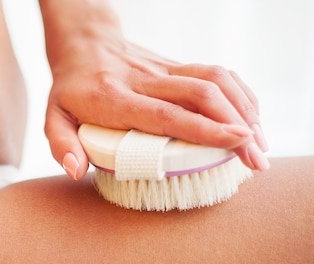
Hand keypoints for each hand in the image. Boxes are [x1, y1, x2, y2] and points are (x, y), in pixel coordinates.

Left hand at [43, 22, 268, 179]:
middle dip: (237, 126)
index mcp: (115, 98)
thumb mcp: (52, 116)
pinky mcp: (175, 64)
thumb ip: (61, 144)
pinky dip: (238, 94)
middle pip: (201, 95)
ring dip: (244, 109)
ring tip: (261, 143)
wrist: (82, 41)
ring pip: (214, 79)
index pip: (166, 114)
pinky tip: (250, 117)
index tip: (236, 143)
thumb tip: (76, 171)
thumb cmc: (68, 87)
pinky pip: (215, 73)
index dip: (204, 128)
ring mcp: (163, 69)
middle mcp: (145, 80)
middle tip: (257, 160)